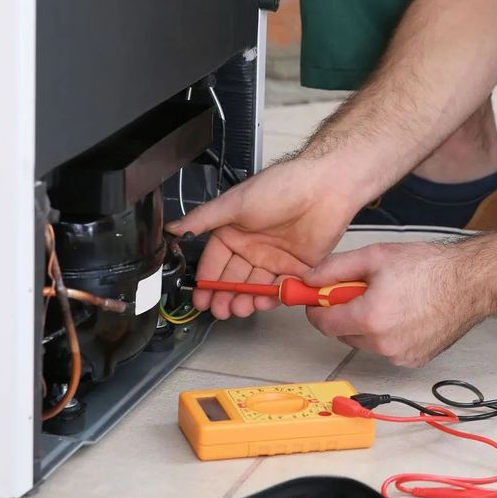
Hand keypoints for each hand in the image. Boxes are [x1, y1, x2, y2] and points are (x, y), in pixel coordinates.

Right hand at [166, 157, 358, 318]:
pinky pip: (281, 288)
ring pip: (255, 286)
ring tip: (238, 309)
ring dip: (245, 299)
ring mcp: (275, 258)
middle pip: (233, 278)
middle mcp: (253, 246)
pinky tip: (262, 303)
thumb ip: (203, 220)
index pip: (214, 261)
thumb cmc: (280, 187)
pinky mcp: (298, 267)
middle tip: (219, 310)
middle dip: (224, 295)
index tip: (199, 297)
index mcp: (234, 231)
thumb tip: (171, 228)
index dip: (207, 280)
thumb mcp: (234, 203)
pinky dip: (271, 297)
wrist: (324, 187)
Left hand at [302, 241, 487, 366]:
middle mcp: (383, 343)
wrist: (470, 283)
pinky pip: (386, 349)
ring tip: (389, 300)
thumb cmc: (430, 268)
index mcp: (369, 317)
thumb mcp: (375, 256)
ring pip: (364, 341)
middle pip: (342, 333)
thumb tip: (310, 279)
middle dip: (345, 313)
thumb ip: (335, 268)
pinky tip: (404, 314)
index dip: (316, 307)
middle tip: (363, 291)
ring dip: (367, 324)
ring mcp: (399, 355)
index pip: (323, 322)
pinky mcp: (413, 360)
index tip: (317, 298)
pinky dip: (387, 334)